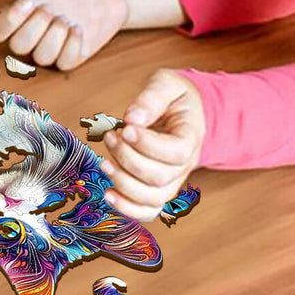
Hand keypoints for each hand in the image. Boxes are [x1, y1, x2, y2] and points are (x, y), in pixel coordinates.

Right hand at [0, 0, 127, 69]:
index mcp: (21, 13)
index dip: (8, 21)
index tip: (28, 1)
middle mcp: (33, 33)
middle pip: (18, 47)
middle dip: (34, 27)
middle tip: (50, 7)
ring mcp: (53, 46)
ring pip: (41, 57)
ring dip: (53, 37)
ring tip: (67, 17)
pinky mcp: (73, 56)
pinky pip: (64, 63)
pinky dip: (70, 46)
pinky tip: (78, 28)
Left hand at [100, 70, 205, 221]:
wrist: (183, 111)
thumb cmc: (174, 96)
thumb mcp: (167, 84)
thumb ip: (152, 98)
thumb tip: (133, 118)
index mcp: (191, 137)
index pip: (175, 152)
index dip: (147, 144)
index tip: (125, 127)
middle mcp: (185, 165)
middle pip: (160, 177)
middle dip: (128, 158)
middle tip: (110, 136)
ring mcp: (172, 180)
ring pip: (153, 198)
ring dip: (123, 182)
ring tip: (104, 163)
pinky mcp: (157, 188)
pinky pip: (148, 210)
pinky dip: (127, 208)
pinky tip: (108, 194)